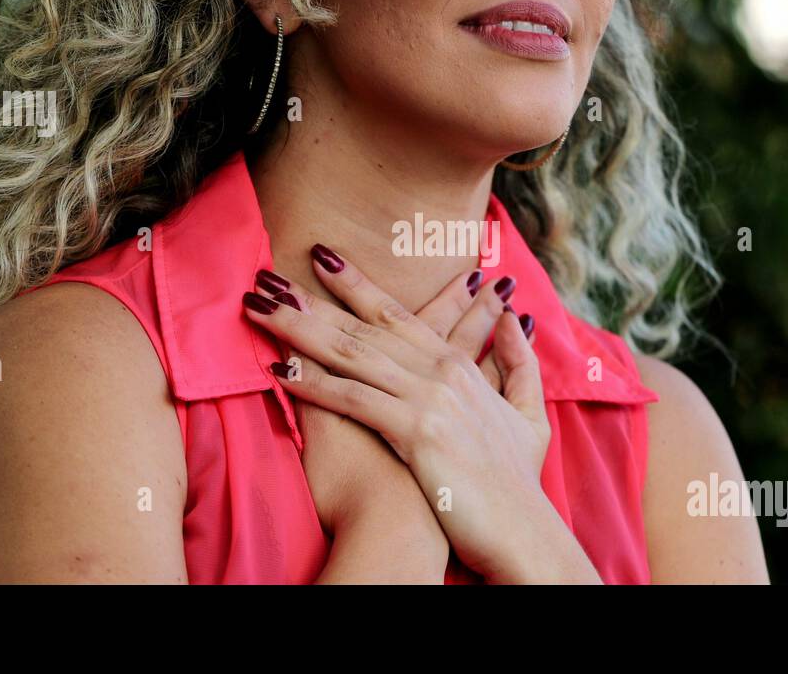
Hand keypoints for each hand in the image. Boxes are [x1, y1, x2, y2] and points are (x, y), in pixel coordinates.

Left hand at [243, 245, 599, 582]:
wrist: (522, 531)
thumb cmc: (518, 482)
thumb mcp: (529, 412)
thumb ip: (518, 362)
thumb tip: (515, 318)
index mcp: (458, 366)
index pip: (396, 313)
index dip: (356, 284)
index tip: (322, 258)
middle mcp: (441, 373)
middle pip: (363, 326)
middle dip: (311, 299)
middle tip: (267, 278)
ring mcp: (429, 400)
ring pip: (352, 353)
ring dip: (300, 329)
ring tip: (259, 310)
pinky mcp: (417, 432)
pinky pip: (354, 399)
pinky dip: (314, 383)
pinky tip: (280, 370)